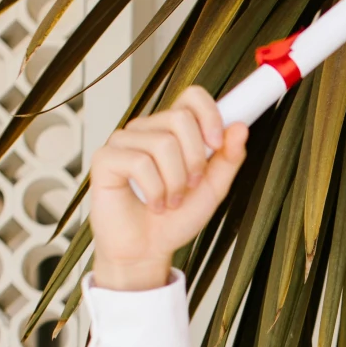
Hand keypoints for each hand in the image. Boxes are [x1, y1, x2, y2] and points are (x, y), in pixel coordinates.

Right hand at [89, 87, 246, 290]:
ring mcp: (124, 142)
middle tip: (190, 186)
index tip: (218, 144)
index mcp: (172, 130)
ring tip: (170, 201)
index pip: (192, 97)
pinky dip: (155, 191)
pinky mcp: (105, 159)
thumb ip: (228, 159)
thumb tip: (239, 128)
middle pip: (180, 119)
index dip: (210, 114)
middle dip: (195, 160)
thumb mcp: (213, 189)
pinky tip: (153, 204)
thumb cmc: (175, 219)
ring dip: (175, 183)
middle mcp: (147, 130)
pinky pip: (140, 163)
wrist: (148, 250)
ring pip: (163, 144)